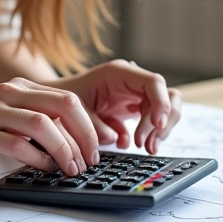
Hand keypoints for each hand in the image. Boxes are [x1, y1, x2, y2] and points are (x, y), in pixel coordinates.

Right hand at [0, 77, 99, 174]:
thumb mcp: (1, 114)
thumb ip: (29, 120)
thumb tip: (69, 142)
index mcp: (17, 88)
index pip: (67, 100)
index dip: (89, 126)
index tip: (97, 149)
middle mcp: (7, 94)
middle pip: (63, 106)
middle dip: (84, 136)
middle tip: (90, 161)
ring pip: (42, 124)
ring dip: (64, 150)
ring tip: (71, 169)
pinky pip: (16, 145)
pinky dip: (37, 159)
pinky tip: (44, 169)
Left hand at [48, 60, 180, 154]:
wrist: (54, 102)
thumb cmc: (62, 98)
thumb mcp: (75, 110)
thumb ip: (95, 124)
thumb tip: (118, 139)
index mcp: (119, 73)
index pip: (154, 83)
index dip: (161, 104)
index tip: (157, 126)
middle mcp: (132, 82)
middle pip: (168, 96)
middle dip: (164, 121)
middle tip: (149, 145)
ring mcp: (135, 95)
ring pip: (165, 110)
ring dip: (160, 130)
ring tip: (147, 148)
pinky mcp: (133, 109)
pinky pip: (152, 121)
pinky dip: (148, 135)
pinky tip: (127, 143)